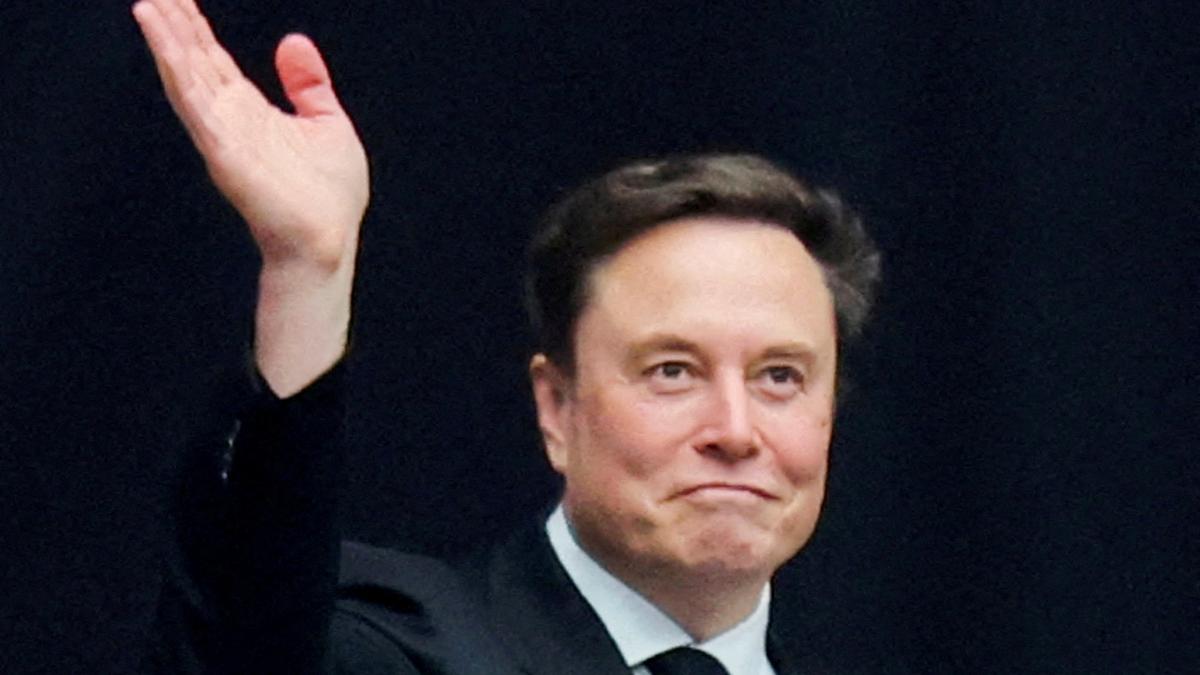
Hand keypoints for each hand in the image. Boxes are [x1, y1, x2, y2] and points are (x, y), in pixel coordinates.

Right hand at [133, 0, 368, 394]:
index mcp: (252, 114)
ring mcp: (223, 134)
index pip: (215, 62)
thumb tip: (293, 40)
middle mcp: (230, 121)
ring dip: (167, 40)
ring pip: (187, 77)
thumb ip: (308, 85)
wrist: (329, 241)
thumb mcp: (328, 124)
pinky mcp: (222, 149)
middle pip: (195, 63)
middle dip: (175, 26)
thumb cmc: (330, 196)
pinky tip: (162, 37)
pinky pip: (194, 100)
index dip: (197, 30)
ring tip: (150, 5)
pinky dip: (176, 66)